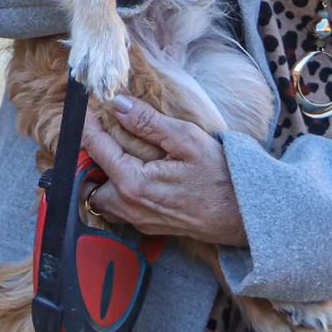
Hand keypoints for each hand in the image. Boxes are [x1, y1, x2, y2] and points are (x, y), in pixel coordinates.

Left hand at [82, 93, 248, 247]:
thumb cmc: (222, 177)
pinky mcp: (150, 227)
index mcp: (134, 183)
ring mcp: (139, 220)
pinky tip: (130, 173)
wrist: (248, 216)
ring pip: (101, 199)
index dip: (86, 124)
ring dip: (100, 177)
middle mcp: (130, 207)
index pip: (95, 148)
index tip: (83, 107)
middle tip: (97, 132)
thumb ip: (148, 122)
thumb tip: (118, 104)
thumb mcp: (187, 140)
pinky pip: (119, 209)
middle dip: (88, 157)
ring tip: (112, 152)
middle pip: (89, 180)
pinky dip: (115, 191)